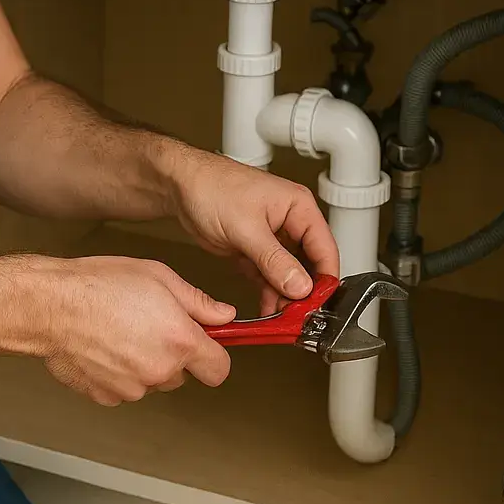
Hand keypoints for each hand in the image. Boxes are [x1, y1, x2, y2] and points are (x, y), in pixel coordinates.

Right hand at [29, 255, 234, 405]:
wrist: (50, 306)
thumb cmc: (99, 285)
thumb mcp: (158, 276)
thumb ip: (197, 302)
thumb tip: (223, 315)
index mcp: (180, 340)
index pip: (219, 369)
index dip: (214, 355)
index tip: (204, 344)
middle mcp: (160, 370)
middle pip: (183, 375)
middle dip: (173, 355)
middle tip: (150, 325)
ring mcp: (133, 388)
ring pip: (152, 382)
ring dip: (144, 364)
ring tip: (120, 332)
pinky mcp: (107, 397)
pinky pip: (124, 388)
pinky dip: (118, 373)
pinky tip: (103, 346)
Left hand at [165, 147, 338, 315]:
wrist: (178, 186)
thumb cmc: (211, 186)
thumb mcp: (247, 228)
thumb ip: (275, 260)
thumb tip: (300, 285)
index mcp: (298, 207)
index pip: (325, 248)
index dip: (325, 279)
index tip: (319, 304)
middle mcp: (289, 222)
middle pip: (309, 265)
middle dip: (304, 291)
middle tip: (298, 315)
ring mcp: (271, 237)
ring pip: (289, 274)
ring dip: (285, 296)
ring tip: (280, 317)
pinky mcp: (253, 249)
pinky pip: (268, 276)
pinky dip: (268, 293)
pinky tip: (266, 308)